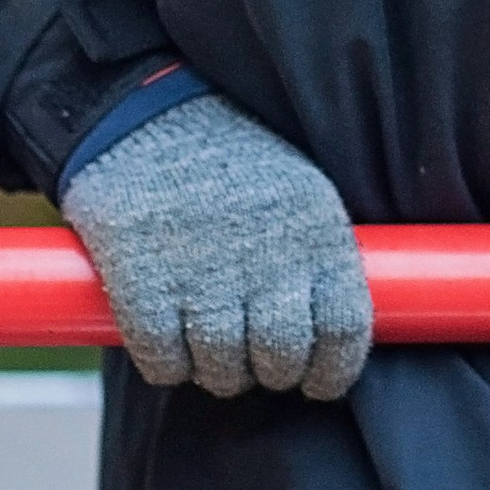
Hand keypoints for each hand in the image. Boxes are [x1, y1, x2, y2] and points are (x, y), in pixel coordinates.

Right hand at [61, 94, 372, 402]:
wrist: (146, 109)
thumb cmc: (231, 157)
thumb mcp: (299, 190)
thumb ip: (316, 258)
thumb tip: (330, 339)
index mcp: (317, 231)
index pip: (345, 331)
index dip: (331, 372)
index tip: (314, 381)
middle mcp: (268, 256)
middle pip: (281, 359)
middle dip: (266, 371)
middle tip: (250, 358)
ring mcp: (204, 270)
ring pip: (222, 369)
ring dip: (214, 370)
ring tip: (204, 342)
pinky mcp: (144, 279)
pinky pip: (163, 360)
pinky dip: (164, 362)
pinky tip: (163, 336)